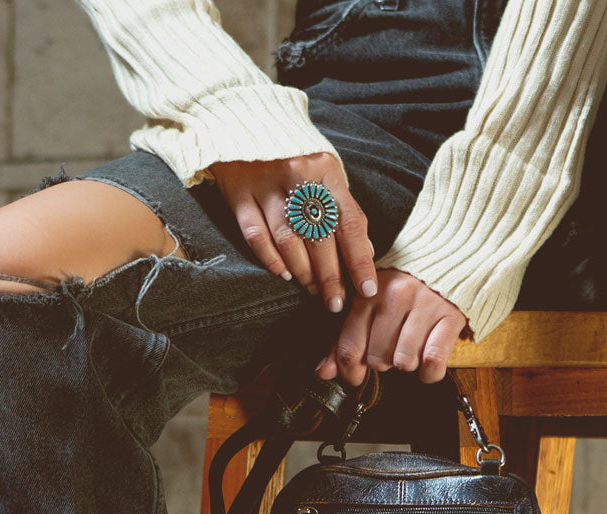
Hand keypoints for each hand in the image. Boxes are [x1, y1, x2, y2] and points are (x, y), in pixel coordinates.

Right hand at [209, 153, 375, 311]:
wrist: (243, 119)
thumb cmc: (295, 154)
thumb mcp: (327, 173)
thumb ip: (345, 210)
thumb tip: (365, 252)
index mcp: (326, 172)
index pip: (349, 224)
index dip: (360, 261)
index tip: (367, 290)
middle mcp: (298, 176)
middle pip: (319, 238)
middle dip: (330, 277)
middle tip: (335, 303)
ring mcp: (265, 184)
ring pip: (288, 240)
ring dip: (302, 272)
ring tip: (311, 289)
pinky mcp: (239, 192)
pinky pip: (256, 235)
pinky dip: (270, 259)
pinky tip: (282, 273)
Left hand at [315, 269, 466, 384]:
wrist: (447, 264)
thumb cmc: (403, 291)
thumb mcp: (369, 307)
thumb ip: (345, 340)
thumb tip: (323, 372)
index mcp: (369, 293)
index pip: (350, 347)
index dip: (349, 371)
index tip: (355, 375)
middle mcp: (395, 296)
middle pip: (378, 359)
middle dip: (383, 361)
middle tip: (391, 346)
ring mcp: (424, 306)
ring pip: (405, 362)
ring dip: (407, 363)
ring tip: (411, 346)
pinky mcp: (450, 317)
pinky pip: (433, 362)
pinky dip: (429, 371)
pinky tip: (427, 360)